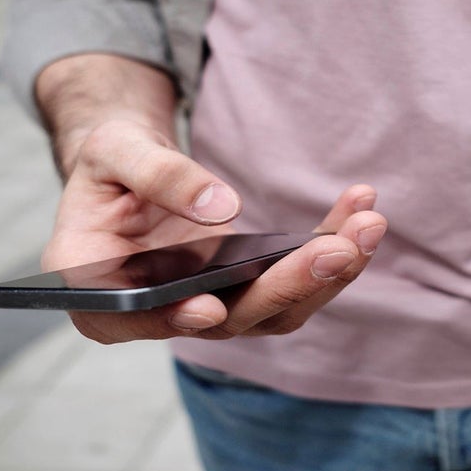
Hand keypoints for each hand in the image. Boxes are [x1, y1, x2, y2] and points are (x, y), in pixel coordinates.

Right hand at [42, 118, 385, 343]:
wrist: (134, 170)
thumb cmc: (110, 164)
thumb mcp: (115, 151)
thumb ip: (158, 176)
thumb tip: (221, 208)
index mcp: (103, 293)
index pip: (138, 318)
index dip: (173, 318)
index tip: (208, 307)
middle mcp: (163, 314)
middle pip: (228, 317)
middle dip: (288, 285)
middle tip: (340, 249)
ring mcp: (212, 307)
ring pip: (276, 308)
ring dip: (327, 272)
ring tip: (368, 224)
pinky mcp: (248, 290)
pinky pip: (294, 279)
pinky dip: (330, 248)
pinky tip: (360, 213)